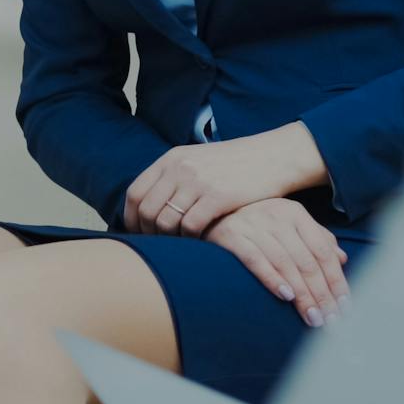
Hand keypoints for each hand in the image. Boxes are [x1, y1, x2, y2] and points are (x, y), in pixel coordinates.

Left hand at [124, 122, 325, 236]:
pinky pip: (191, 226)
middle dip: (147, 233)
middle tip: (157, 246)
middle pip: (147, 210)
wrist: (272, 157)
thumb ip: (174, 177)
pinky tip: (198, 241)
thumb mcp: (197, 160)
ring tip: (178, 245)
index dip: (131, 218)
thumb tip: (150, 205)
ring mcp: (198, 182)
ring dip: (169, 239)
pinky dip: (190, 238)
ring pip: (166, 221)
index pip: (135, 192)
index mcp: (171, 159)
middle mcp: (180, 168)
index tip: (137, 234)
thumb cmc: (234, 164)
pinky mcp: (218, 196)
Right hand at [205, 198, 349, 326]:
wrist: (210, 211)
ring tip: (312, 318)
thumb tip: (342, 259)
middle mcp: (276, 216)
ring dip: (302, 294)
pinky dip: (272, 278)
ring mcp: (253, 225)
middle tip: (331, 321)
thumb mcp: (288, 224)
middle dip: (321, 294)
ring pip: (285, 263)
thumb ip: (316, 238)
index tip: (345, 306)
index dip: (336, 280)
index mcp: (295, 214)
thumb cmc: (256, 222)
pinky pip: (255, 259)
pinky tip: (285, 296)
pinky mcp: (231, 235)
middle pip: (306, 260)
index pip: (322, 250)